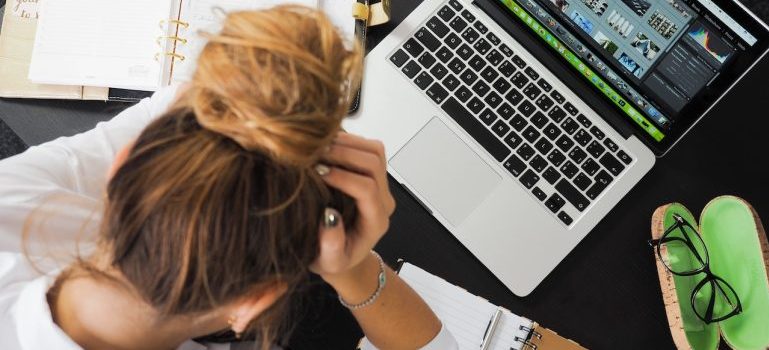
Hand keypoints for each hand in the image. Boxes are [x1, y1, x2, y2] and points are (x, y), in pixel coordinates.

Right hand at [310, 133, 394, 281]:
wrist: (343, 254)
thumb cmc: (334, 259)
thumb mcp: (328, 262)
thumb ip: (331, 246)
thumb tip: (329, 217)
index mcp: (376, 221)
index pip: (367, 189)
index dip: (343, 177)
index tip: (317, 173)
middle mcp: (383, 200)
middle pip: (374, 163)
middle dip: (344, 154)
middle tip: (314, 154)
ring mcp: (380, 184)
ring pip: (374, 150)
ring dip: (346, 143)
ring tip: (318, 147)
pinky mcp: (372, 173)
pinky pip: (367, 147)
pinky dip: (347, 140)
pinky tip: (324, 145)